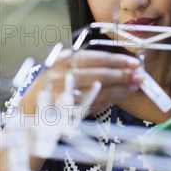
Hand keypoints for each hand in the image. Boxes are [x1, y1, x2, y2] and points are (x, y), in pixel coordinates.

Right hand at [20, 49, 143, 115]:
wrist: (30, 109)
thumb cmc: (52, 84)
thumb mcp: (63, 66)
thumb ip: (86, 62)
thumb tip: (119, 63)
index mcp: (63, 61)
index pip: (97, 59)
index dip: (118, 61)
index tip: (134, 62)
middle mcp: (63, 77)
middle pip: (101, 76)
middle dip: (124, 75)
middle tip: (140, 75)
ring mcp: (66, 96)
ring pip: (101, 92)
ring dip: (122, 89)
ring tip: (135, 85)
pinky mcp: (69, 112)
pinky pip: (96, 105)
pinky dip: (112, 100)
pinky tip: (122, 95)